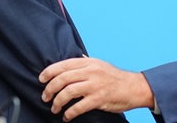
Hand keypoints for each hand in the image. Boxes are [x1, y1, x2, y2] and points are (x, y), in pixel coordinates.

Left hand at [39, 57, 153, 121]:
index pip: (63, 65)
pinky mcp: (99, 99)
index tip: (41, 79)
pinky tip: (66, 116)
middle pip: (62, 79)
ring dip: (57, 102)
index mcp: (89, 62)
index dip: (49, 72)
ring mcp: (95, 85)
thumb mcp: (100, 64)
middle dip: (50, 89)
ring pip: (68, 92)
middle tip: (45, 97)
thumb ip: (85, 63)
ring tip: (54, 108)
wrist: (134, 87)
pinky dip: (69, 113)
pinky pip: (78, 107)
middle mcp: (91, 71)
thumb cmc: (115, 77)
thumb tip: (72, 60)